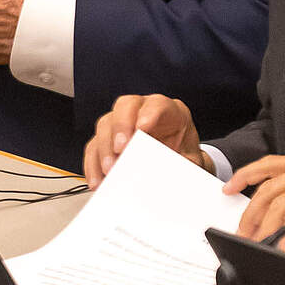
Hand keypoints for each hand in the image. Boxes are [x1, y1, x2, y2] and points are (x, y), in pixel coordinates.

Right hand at [83, 95, 208, 184]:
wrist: (178, 165)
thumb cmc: (184, 156)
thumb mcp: (191, 161)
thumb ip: (183, 164)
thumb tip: (169, 173)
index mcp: (169, 111)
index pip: (157, 104)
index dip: (148, 114)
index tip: (142, 129)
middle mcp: (142, 111)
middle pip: (124, 107)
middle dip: (121, 127)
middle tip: (121, 150)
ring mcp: (122, 123)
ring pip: (105, 125)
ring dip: (105, 148)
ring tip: (110, 170)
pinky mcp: (108, 140)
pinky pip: (94, 147)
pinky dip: (93, 164)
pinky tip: (98, 180)